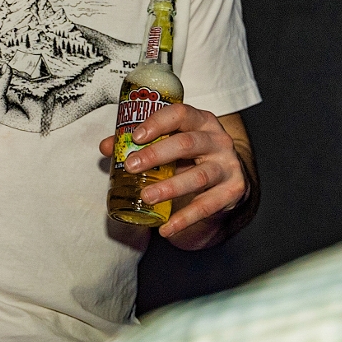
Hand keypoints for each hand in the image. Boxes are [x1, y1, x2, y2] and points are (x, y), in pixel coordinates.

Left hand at [97, 103, 248, 246]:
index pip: (181, 114)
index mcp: (200, 121)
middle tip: (131, 166)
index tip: (135, 137)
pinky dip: (185, 218)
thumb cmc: (188, 156)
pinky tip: (166, 227)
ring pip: (199, 176)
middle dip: (156, 154)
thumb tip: (107, 147)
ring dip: (170, 188)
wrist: (225, 178)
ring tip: (146, 197)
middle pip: (187, 143)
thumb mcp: (167, 144)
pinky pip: (208, 206)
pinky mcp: (233, 190)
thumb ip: (138, 143)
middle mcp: (218, 140)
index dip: (158, 123)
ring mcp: (228, 165)